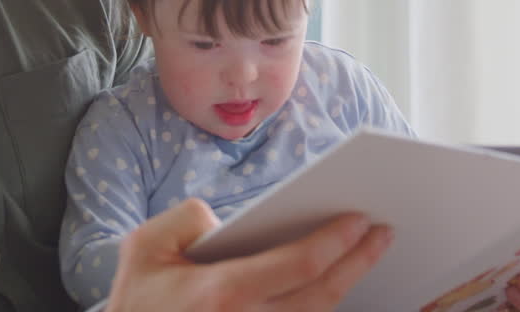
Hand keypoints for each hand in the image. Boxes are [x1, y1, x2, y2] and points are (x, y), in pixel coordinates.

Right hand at [104, 198, 392, 311]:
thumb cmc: (137, 301)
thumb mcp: (144, 246)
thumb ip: (188, 217)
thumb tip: (227, 221)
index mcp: (223, 294)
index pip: (298, 265)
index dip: (336, 241)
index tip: (360, 219)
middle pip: (322, 295)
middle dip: (358, 261)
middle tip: (382, 233)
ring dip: (347, 286)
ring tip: (365, 255)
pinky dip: (321, 307)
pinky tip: (335, 284)